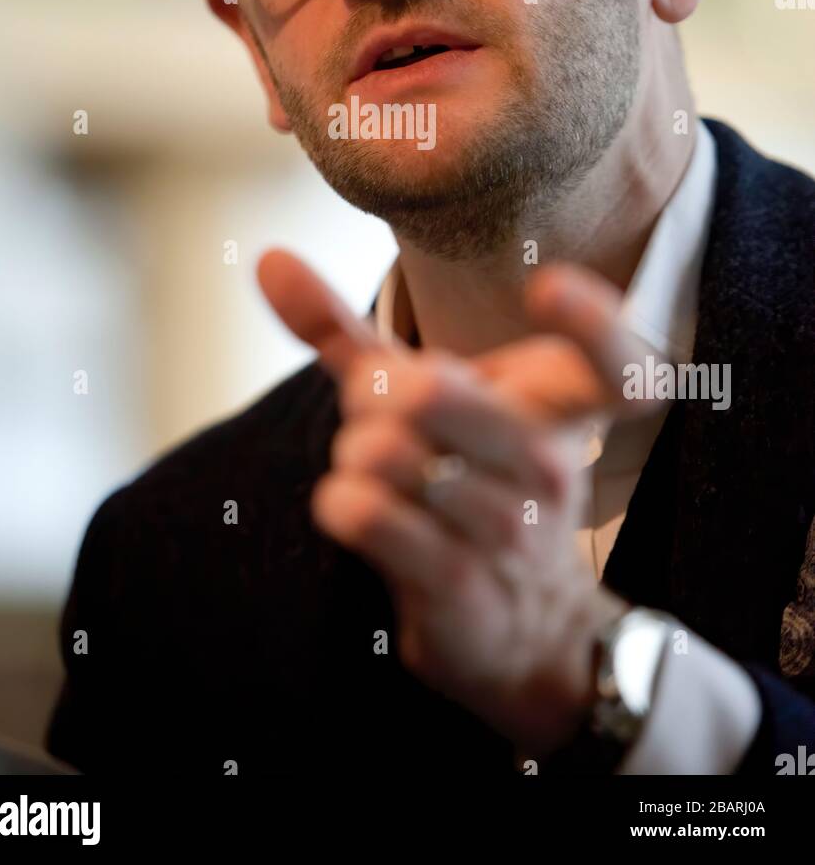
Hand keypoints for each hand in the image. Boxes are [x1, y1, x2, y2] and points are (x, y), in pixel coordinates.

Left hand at [257, 249, 658, 754]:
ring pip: (384, 453)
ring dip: (353, 457)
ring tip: (374, 474)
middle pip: (426, 394)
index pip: (618, 361)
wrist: (520, 628)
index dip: (592, 319)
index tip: (544, 284)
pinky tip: (352, 508)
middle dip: (369, 398)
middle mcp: (550, 465)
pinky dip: (340, 503)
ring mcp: (511, 531)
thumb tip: (266, 258)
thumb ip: (344, 330)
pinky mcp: (463, 588)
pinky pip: (370, 516)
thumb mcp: (413, 399)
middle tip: (379, 420)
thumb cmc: (463, 482)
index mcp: (560, 407)